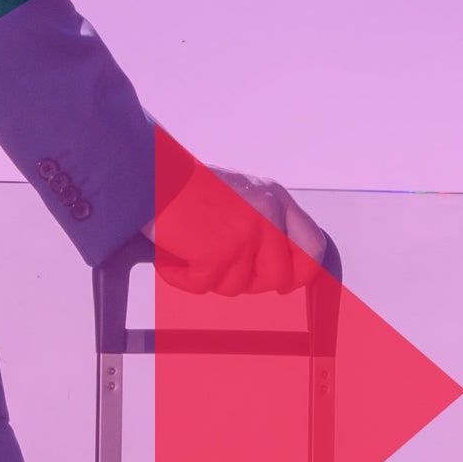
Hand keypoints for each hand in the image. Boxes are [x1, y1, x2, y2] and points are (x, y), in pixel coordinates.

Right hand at [160, 170, 335, 297]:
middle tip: (219, 267)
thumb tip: (280, 271)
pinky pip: (204, 286)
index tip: (285, 283)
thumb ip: (266, 224)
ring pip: (238, 287)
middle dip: (248, 282)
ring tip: (189, 251)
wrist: (149, 174)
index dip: (301, 273)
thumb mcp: (243, 195)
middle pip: (277, 278)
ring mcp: (245, 234)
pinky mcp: (218, 251)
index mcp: (276, 198)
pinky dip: (182, 278)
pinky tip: (172, 256)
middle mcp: (267, 214)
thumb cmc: (187, 187)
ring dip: (209, 277)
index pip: (313, 246)